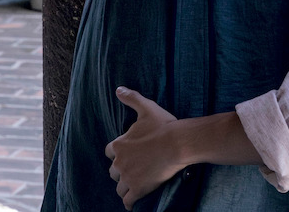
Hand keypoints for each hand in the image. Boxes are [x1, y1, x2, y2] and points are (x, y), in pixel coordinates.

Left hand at [105, 87, 183, 209]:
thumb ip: (131, 98)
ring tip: (134, 186)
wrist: (178, 143)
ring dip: (125, 187)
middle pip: (113, 171)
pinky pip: (128, 201)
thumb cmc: (163, 126)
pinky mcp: (137, 189)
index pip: (110, 153)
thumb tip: (118, 89)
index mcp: (119, 145)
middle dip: (122, 171)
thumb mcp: (146, 108)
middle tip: (134, 170)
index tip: (128, 154)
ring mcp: (128, 177)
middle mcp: (119, 162)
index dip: (119, 154)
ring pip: (120, 187)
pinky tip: (133, 203)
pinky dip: (129, 202)